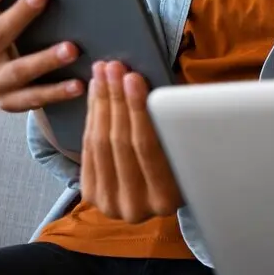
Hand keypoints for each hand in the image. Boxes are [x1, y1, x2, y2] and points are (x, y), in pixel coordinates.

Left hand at [79, 60, 182, 222]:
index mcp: (167, 199)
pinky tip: (97, 92)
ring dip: (101, 102)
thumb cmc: (182, 159)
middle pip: (120, 142)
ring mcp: (110, 204)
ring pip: (100, 143)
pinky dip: (92, 117)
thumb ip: (173, 128)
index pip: (147, 146)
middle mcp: (136, 207)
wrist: (162, 195)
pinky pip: (89, 149)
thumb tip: (152, 87)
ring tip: (104, 72)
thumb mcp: (184, 149)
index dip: (137, 109)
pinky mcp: (92, 195)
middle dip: (115, 99)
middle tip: (114, 67)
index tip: (134, 78)